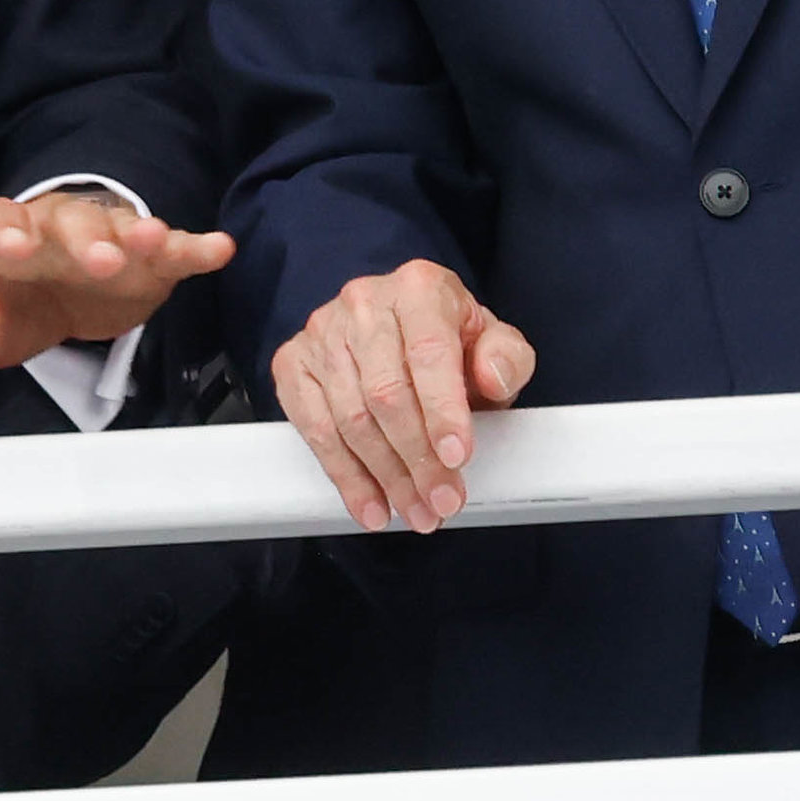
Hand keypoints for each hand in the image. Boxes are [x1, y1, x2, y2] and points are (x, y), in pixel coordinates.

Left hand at [0, 190, 233, 388]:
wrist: (56, 284)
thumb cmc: (10, 298)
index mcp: (2, 238)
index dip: (5, 235)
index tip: (14, 249)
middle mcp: (54, 228)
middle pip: (68, 226)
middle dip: (87, 240)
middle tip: (102, 260)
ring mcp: (106, 237)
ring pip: (121, 230)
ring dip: (137, 236)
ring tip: (154, 241)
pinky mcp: (148, 261)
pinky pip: (173, 248)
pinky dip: (194, 248)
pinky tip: (218, 249)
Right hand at [271, 261, 536, 534]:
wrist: (399, 329)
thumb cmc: (448, 342)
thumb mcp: (492, 343)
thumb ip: (507, 358)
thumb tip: (493, 378)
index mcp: (419, 288)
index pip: (427, 352)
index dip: (442, 410)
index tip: (457, 458)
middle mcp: (363, 302)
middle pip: (385, 393)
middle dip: (417, 459)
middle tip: (443, 502)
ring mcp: (322, 332)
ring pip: (349, 417)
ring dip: (385, 477)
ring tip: (416, 512)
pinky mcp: (293, 362)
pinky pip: (313, 428)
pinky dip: (344, 476)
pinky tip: (371, 505)